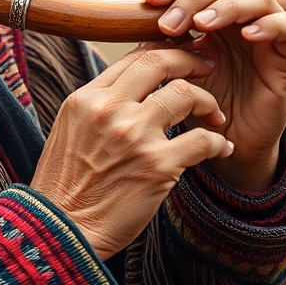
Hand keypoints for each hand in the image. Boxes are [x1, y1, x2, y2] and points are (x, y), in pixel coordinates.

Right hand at [30, 46, 233, 260]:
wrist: (62, 232)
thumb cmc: (65, 188)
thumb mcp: (70, 131)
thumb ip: (99, 106)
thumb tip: (133, 88)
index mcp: (86, 98)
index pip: (134, 58)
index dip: (165, 51)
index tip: (183, 57)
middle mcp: (110, 110)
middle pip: (161, 63)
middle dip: (191, 60)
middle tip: (208, 67)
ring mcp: (135, 136)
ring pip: (186, 95)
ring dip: (209, 103)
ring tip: (216, 117)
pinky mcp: (158, 166)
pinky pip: (203, 140)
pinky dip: (219, 142)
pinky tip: (223, 148)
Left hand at [140, 0, 285, 192]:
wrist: (227, 143)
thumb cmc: (200, 102)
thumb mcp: (176, 65)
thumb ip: (166, 30)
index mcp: (216, 12)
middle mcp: (245, 15)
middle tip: (170, 23)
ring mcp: (270, 32)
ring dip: (227, 7)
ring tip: (201, 26)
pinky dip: (269, 25)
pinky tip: (247, 35)